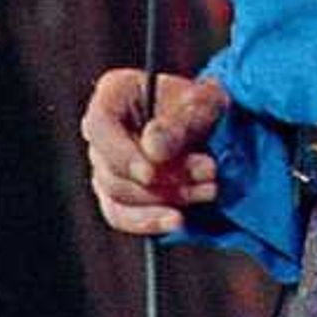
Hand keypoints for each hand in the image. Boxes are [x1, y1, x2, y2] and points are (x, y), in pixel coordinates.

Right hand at [82, 66, 227, 234]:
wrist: (217, 127)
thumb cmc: (205, 106)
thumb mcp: (203, 104)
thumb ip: (179, 124)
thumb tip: (153, 150)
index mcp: (114, 94)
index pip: (100, 125)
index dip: (122, 153)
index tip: (150, 173)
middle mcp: (102, 132)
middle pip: (113, 168)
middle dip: (163, 178)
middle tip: (209, 172)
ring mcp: (105, 166)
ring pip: (120, 196)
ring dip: (166, 198)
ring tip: (210, 190)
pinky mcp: (117, 195)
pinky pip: (121, 217)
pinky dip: (149, 222)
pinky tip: (178, 221)